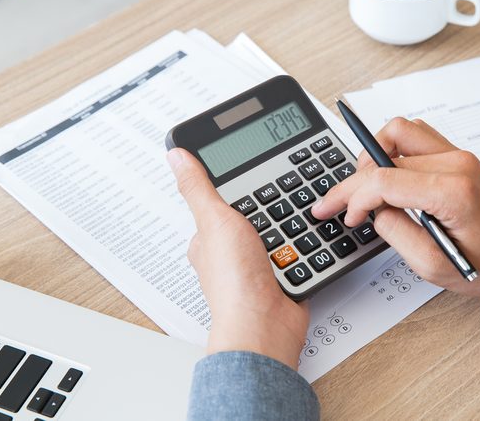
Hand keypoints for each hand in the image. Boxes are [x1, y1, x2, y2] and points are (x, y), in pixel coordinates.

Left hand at [167, 148, 308, 368]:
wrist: (266, 324)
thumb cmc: (234, 283)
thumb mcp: (215, 221)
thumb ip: (199, 188)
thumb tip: (176, 156)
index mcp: (207, 239)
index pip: (221, 201)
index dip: (238, 188)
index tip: (253, 176)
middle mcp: (230, 253)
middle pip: (254, 214)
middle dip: (269, 207)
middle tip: (278, 201)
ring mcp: (256, 265)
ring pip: (277, 230)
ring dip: (288, 226)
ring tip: (292, 222)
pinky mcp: (280, 275)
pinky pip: (296, 250)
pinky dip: (302, 245)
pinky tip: (303, 241)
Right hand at [312, 118, 479, 306]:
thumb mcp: (435, 267)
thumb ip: (397, 235)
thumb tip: (374, 210)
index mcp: (453, 193)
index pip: (384, 180)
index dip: (354, 198)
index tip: (344, 215)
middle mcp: (456, 164)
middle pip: (384, 154)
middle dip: (353, 181)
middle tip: (335, 202)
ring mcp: (457, 154)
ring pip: (398, 131)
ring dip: (374, 156)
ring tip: (364, 188)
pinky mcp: (456, 154)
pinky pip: (414, 136)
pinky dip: (392, 151)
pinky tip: (386, 178)